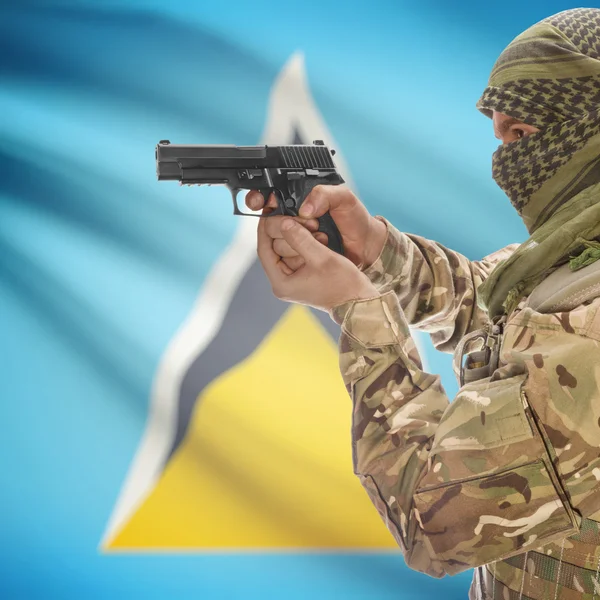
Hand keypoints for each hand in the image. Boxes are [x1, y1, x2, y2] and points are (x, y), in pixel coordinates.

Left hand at [257, 216, 378, 312]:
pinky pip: (296, 254)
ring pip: (285, 249)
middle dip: (284, 230)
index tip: (269, 212)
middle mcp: (282, 283)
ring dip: (296, 234)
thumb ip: (301, 239)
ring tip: (310, 225)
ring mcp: (292, 280)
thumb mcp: (321, 257)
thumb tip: (283, 223)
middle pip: (273, 248)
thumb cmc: (343, 284)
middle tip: (296, 216)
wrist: (358, 301)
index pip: (263, 250)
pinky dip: (302, 242)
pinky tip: (313, 234)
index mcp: (281, 283)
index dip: (265, 229)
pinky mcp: (301, 276)